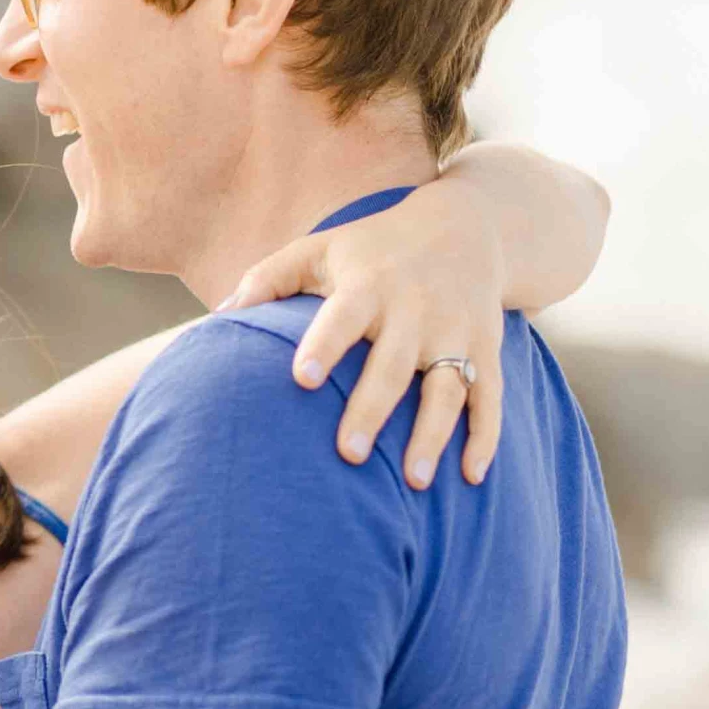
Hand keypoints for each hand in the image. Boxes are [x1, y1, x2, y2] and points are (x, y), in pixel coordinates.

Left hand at [225, 176, 506, 486]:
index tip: (302, 379)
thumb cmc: (373, 248)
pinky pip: (490, 397)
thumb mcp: (320, 248)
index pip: (342, 317)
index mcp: (369, 285)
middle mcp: (415, 310)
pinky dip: (485, 437)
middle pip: (392, 365)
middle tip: (350, 455)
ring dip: (433, 435)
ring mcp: (455, 331)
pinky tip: (471, 477)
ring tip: (414, 482)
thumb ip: (267, 279)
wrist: (466, 226)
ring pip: (447, 388)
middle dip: (373, 409)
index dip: (323, 346)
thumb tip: (218, 317)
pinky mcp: (487, 349)